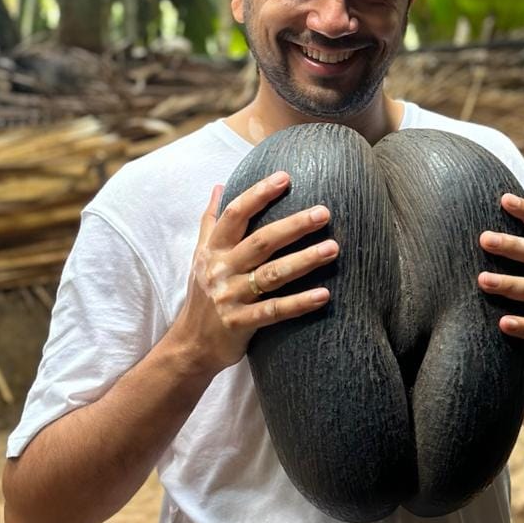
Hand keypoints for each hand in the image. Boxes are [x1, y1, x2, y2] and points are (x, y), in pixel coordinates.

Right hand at [171, 172, 336, 376]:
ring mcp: (230, 297)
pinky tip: (324, 295)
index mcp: (213, 249)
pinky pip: (274, 312)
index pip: (235, 214)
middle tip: (324, 212)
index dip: (259, 194)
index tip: (285, 177)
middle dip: (293, 225)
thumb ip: (210, 221)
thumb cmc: (203, 295)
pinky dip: (299, 303)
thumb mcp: (200, 256)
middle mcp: (220, 270)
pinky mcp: (240, 324)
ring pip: (272, 275)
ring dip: (304, 261)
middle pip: (261, 242)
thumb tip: (219, 186)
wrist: (190, 345)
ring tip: (333, 249)